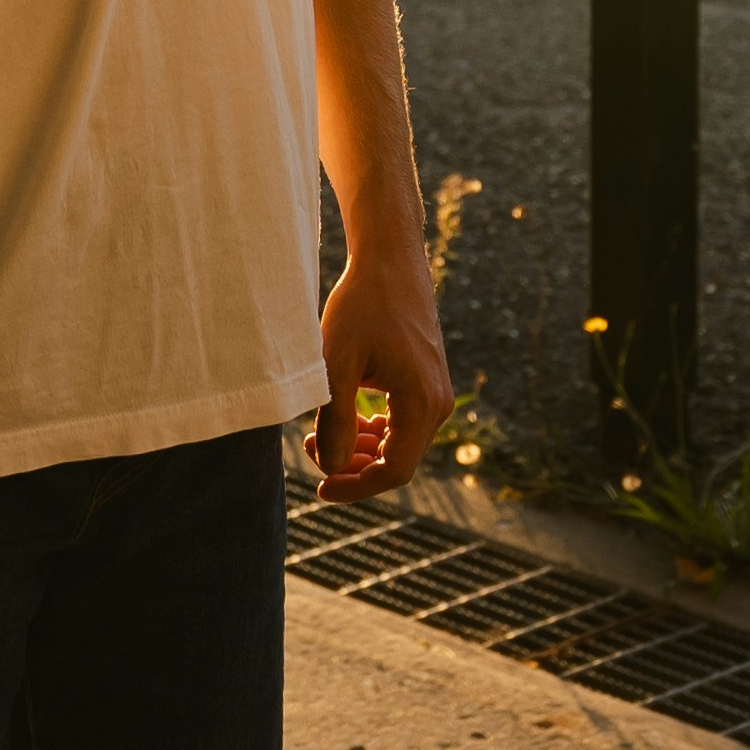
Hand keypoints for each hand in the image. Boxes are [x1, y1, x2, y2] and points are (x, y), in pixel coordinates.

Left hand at [312, 239, 453, 496]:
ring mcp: (435, 394)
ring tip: (319, 433)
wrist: (389, 262)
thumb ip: (335, 418)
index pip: (394, 471)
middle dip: (352, 465)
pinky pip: (401, 424)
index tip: (320, 487)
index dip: (355, 487)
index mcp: (422, 403)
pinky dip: (372, 431)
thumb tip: (332, 468)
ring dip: (360, 448)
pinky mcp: (425, 383)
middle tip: (311, 446)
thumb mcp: (337, 362)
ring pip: (398, 445)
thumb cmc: (362, 305)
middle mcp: (438, 404)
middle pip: (396, 462)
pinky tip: (343, 419)